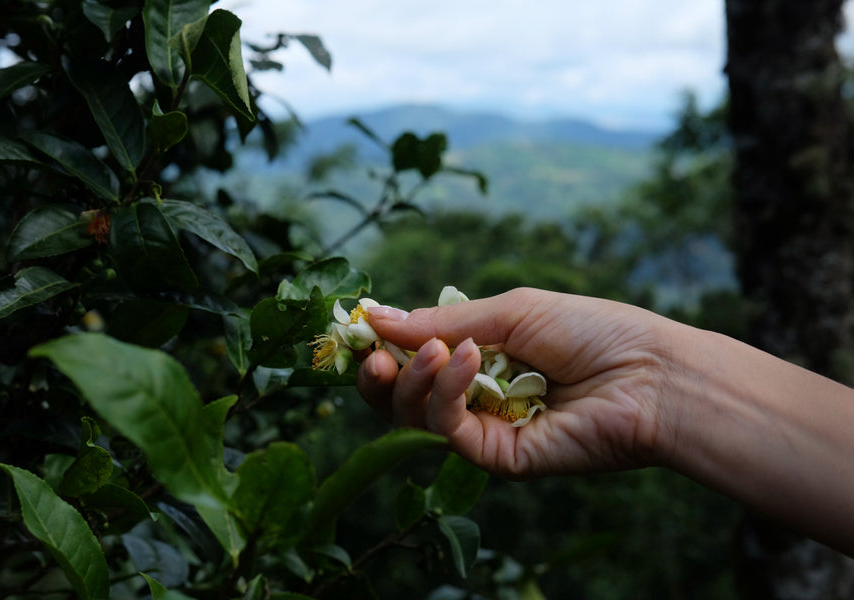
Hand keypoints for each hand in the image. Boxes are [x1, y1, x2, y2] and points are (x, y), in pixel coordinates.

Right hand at [357, 287, 675, 478]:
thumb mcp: (511, 311)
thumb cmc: (591, 331)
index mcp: (480, 359)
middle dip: (381, 375)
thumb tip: (375, 317)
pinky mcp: (498, 458)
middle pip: (403, 398)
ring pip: (416, 418)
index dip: (384, 346)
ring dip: (413, 380)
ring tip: (435, 351)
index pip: (414, 359)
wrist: (650, 374)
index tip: (361, 327)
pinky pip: (448, 431)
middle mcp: (477, 397)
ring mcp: (486, 430)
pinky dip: (445, 395)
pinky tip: (463, 361)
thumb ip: (442, 320)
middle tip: (375, 354)